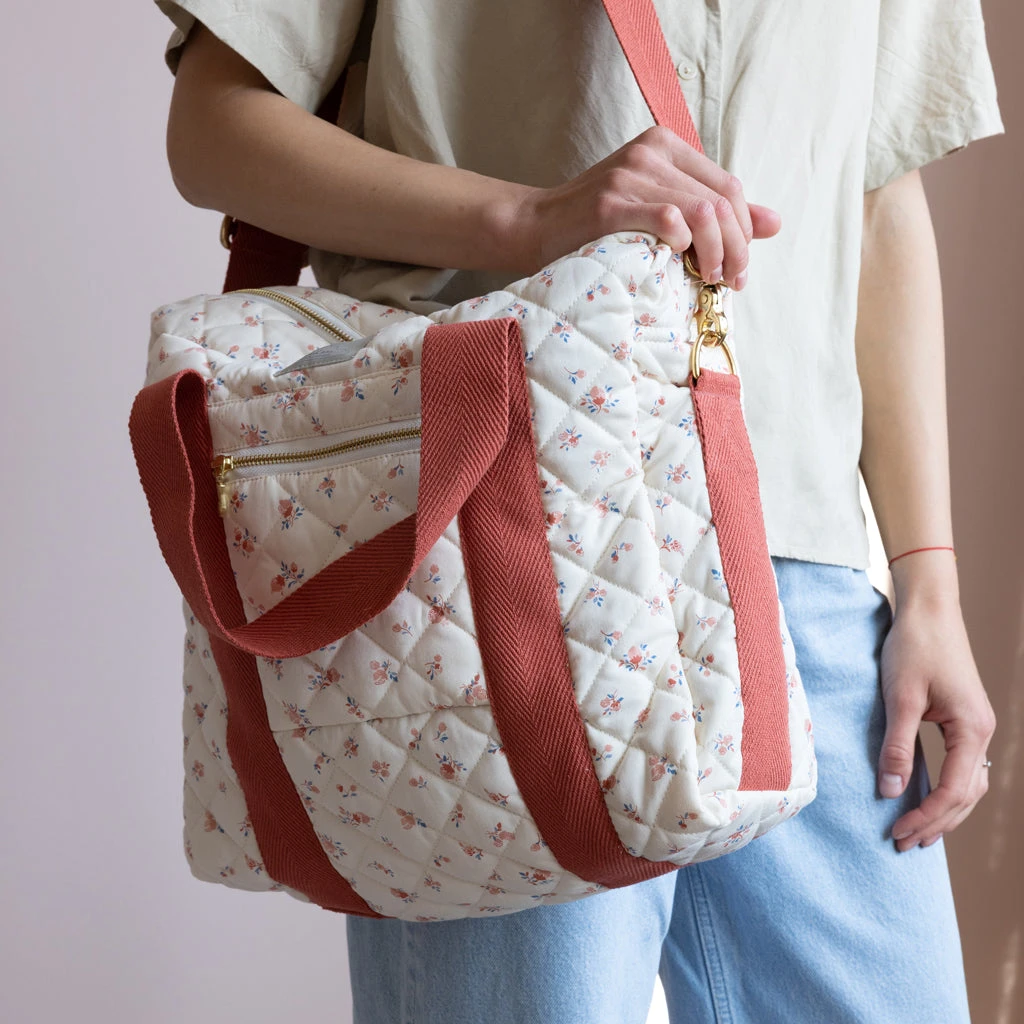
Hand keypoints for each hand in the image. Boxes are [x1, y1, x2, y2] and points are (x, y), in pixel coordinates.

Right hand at [505, 125, 781, 286]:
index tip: (738, 268)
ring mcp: (630, 174)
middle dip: (736, 246)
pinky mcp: (611, 202)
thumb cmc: (596, 227)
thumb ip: (712, 213)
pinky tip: (677, 261)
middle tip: (730, 281)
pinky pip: (668, 218)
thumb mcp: (659, 210)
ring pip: (702, 211)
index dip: (743, 230)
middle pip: (721, 199)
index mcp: (666, 145)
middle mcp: (651, 152)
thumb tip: (774, 223)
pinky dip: (683, 243)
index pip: (728, 186)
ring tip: (708, 279)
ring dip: (715, 253)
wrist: (534, 228)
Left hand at [877, 587, 995, 851]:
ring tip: (917, 832)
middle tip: (904, 844)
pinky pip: (962, 766)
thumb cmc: (915, 647)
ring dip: (944, 810)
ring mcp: (976, 725)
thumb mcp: (901, 697)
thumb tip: (891, 791)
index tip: (898, 833)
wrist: (929, 609)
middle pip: (966, 795)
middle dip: (936, 822)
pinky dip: (947, 789)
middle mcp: (982, 732)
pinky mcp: (964, 718)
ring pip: (969, 784)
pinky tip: (927, 797)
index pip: (953, 791)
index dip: (926, 816)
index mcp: (972, 729)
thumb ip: (898, 746)